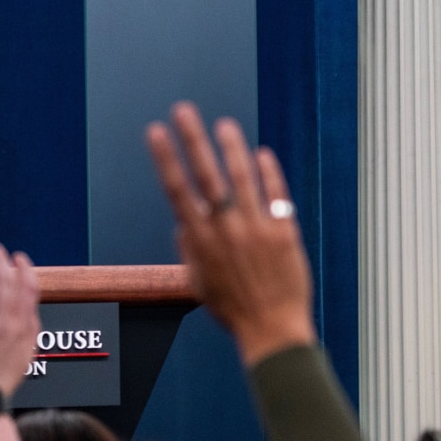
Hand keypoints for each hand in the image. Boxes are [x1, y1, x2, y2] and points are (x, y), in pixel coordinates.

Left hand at [0, 243, 41, 399]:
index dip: (25, 269)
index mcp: (23, 329)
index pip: (28, 290)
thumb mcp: (26, 354)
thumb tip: (30, 307)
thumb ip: (30, 329)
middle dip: (1, 262)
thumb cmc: (1, 378)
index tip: (20, 258)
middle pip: (5, 283)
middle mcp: (4, 324)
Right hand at [146, 101, 315, 363]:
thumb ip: (190, 247)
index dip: (166, 158)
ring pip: (242, 177)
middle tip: (182, 110)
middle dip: (192, 139)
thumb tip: (185, 220)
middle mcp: (226, 229)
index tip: (156, 132)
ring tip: (223, 125)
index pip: (177, 190)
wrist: (272, 329)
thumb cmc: (231, 309)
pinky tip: (261, 154)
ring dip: (231, 147)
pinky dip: (268, 174)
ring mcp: (257, 228)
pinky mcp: (284, 232)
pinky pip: (276, 195)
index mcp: (200, 241)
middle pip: (206, 175)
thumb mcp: (198, 281)